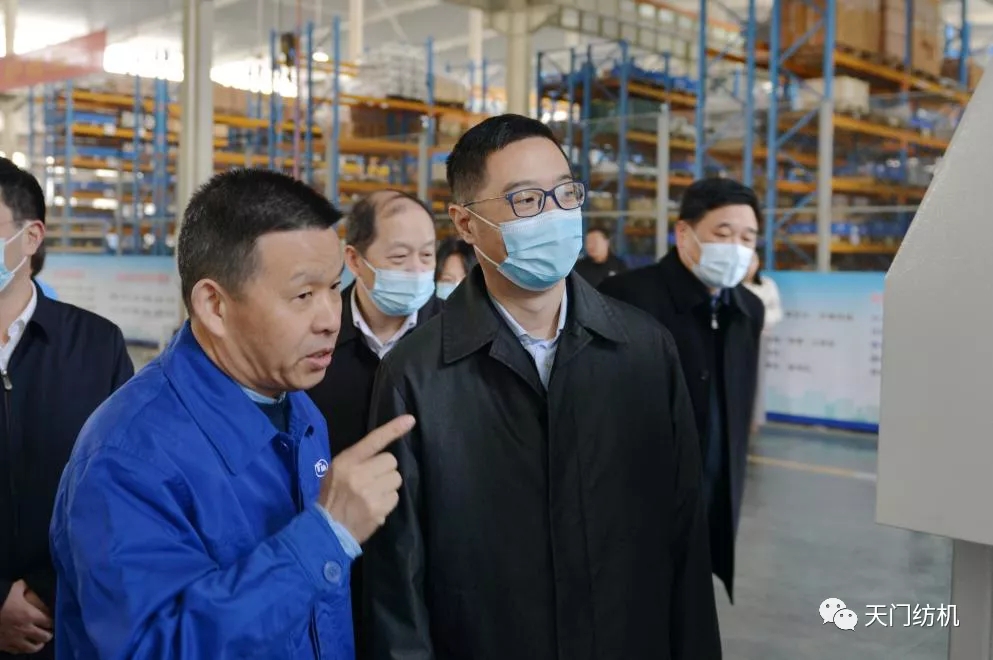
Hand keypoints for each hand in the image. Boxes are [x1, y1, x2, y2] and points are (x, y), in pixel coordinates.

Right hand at [0, 580, 52, 653]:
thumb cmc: (1, 598)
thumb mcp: (16, 587)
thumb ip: (26, 588)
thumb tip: (29, 587)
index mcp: (30, 614)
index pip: (49, 621)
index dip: (52, 621)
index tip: (53, 620)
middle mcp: (24, 629)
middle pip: (44, 636)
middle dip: (48, 634)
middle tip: (49, 632)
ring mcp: (14, 639)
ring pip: (32, 648)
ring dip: (38, 645)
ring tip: (40, 642)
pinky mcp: (3, 645)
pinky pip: (16, 651)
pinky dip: (22, 649)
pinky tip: (24, 646)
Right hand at [319, 414, 414, 543]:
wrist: (327, 529)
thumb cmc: (332, 497)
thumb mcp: (336, 471)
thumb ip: (357, 460)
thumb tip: (383, 456)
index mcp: (346, 461)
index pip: (373, 440)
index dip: (393, 429)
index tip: (410, 420)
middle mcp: (359, 474)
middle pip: (391, 461)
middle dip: (385, 470)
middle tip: (372, 481)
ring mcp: (370, 492)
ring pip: (396, 479)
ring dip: (388, 486)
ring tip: (372, 495)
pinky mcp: (379, 509)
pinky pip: (395, 497)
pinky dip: (387, 502)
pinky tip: (374, 507)